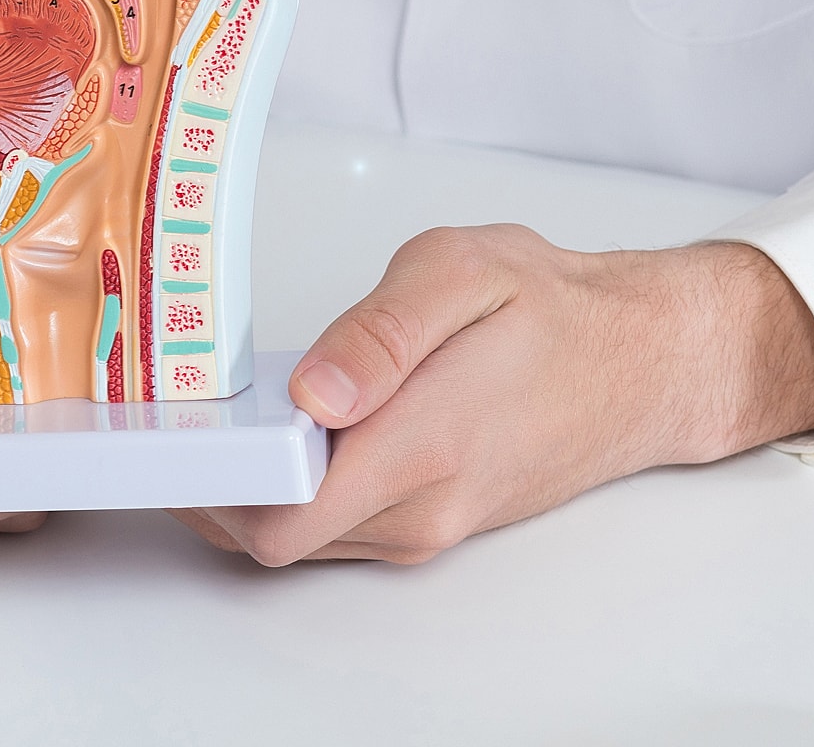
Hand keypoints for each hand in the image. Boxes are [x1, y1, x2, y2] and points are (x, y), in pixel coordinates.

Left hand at [173, 225, 813, 564]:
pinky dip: (292, 494)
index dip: (205, 492)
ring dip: (248, 495)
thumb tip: (311, 392)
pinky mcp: (433, 520)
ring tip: (213, 424)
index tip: (164, 441)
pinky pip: (339, 527)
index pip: (280, 522)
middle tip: (166, 423)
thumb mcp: (460, 274)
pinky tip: (278, 437)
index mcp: (418, 447)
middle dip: (209, 491)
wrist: (649, 359)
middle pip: (273, 538)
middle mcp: (420, 508)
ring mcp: (429, 524)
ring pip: (304, 539)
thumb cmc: (556, 309)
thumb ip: (378, 334)